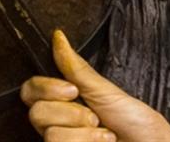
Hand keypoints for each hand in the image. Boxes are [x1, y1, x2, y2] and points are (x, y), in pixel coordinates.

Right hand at [21, 30, 169, 141]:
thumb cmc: (138, 123)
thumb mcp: (106, 91)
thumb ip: (76, 69)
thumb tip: (59, 38)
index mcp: (65, 102)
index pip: (31, 91)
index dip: (46, 88)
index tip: (72, 90)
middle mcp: (60, 125)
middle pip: (36, 113)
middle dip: (72, 113)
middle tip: (95, 116)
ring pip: (49, 135)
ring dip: (83, 134)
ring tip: (104, 134)